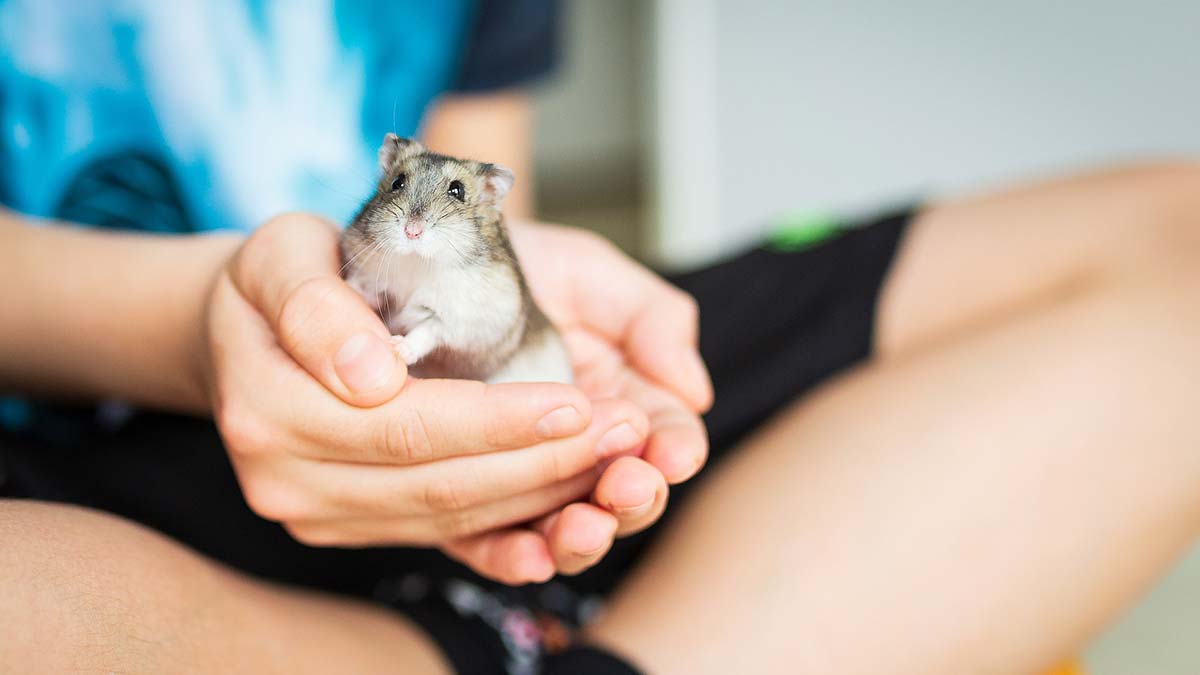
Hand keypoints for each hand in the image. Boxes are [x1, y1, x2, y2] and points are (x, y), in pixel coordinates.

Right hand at [201, 214, 650, 583]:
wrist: (250, 328)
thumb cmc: (285, 276)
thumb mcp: (283, 252)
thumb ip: (315, 304)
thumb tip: (370, 376)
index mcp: (267, 406)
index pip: (404, 425)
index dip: (498, 422)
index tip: (577, 402)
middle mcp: (284, 477)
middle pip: (437, 484)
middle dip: (541, 463)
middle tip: (623, 434)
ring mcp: (315, 513)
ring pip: (450, 518)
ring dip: (541, 494)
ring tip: (614, 457)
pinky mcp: (348, 527)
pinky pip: (444, 533)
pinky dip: (513, 516)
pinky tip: (569, 491)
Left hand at [454, 222, 710, 575]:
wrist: (417, 261)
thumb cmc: (511, 262)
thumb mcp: (588, 274)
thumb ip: (651, 319)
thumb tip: (694, 389)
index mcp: (621, 399)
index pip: (664, 439)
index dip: (674, 450)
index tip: (672, 454)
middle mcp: (575, 449)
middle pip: (621, 497)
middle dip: (632, 500)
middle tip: (628, 487)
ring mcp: (519, 479)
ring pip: (561, 530)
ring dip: (579, 537)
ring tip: (582, 526)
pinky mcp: (458, 498)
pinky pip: (484, 544)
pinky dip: (509, 558)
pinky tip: (528, 559)